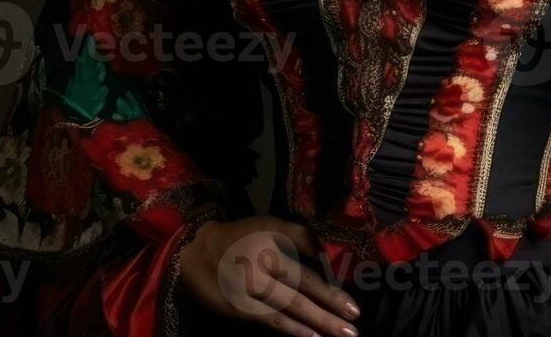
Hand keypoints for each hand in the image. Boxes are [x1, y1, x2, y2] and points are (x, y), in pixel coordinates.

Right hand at [178, 216, 360, 335]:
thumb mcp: (271, 225)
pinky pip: (271, 321)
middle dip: (330, 311)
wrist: (198, 252)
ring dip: (316, 324)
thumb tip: (331, 252)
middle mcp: (262, 269)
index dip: (331, 289)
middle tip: (353, 325)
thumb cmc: (243, 236)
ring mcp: (250, 292)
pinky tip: (311, 336)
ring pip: (289, 310)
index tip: (352, 306)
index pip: (308, 271)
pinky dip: (293, 330)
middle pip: (302, 292)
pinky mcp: (240, 310)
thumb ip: (301, 237)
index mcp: (273, 244)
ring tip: (339, 335)